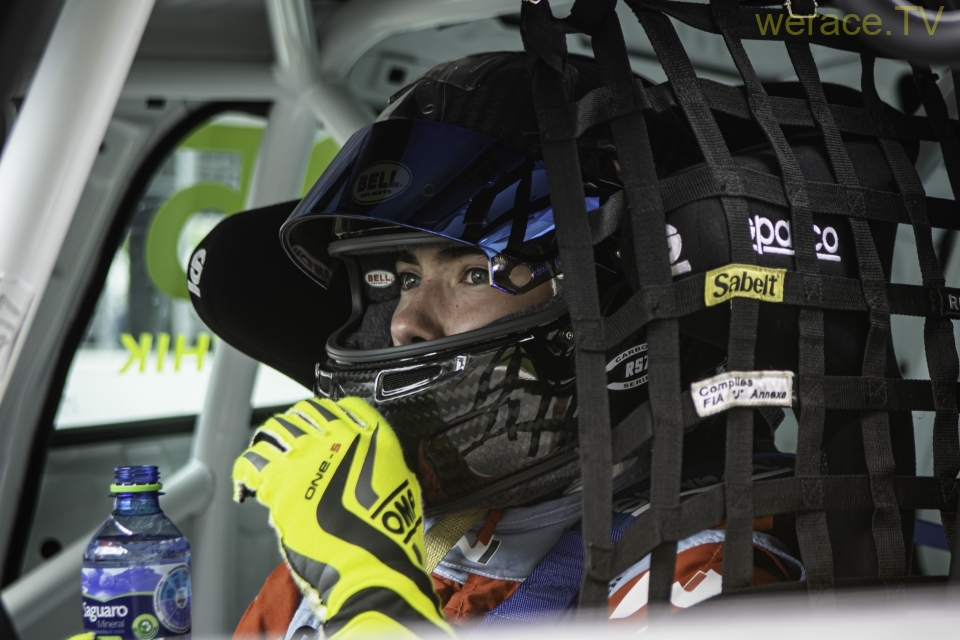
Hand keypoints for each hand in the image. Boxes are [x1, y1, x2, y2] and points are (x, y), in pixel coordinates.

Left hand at [232, 397, 450, 637]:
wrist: (369, 565)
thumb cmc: (389, 536)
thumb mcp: (405, 486)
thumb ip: (385, 464)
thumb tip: (373, 467)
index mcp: (373, 436)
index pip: (345, 405)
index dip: (331, 414)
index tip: (323, 426)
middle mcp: (338, 437)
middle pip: (306, 411)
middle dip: (297, 425)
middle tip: (292, 443)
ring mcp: (306, 456)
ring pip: (275, 428)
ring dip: (270, 441)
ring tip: (267, 458)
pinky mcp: (279, 480)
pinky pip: (251, 460)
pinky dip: (246, 471)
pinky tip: (248, 484)